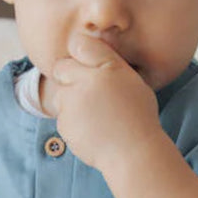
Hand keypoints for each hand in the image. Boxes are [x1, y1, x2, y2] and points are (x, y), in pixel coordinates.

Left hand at [50, 35, 160, 170]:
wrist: (133, 154)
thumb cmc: (138, 117)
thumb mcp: (132, 82)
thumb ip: (109, 64)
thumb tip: (86, 50)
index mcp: (108, 67)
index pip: (79, 44)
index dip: (79, 53)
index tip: (84, 62)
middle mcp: (87, 81)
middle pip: (61, 67)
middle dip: (68, 76)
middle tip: (87, 92)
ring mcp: (72, 103)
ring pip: (60, 94)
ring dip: (70, 101)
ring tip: (96, 115)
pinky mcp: (64, 123)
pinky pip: (62, 117)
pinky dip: (73, 122)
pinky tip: (92, 129)